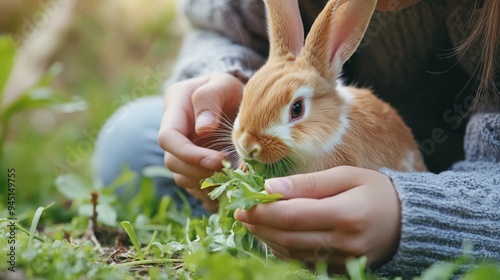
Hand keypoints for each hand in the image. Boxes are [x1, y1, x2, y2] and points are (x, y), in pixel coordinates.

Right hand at [158, 73, 243, 211]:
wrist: (229, 97)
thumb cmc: (226, 88)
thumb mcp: (222, 83)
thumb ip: (210, 98)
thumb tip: (203, 128)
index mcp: (174, 110)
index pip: (167, 138)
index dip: (189, 154)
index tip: (218, 160)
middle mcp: (173, 133)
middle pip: (173, 162)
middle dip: (199, 171)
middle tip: (229, 171)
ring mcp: (180, 151)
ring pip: (182, 177)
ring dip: (205, 184)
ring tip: (232, 180)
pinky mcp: (191, 165)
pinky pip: (194, 186)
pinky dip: (209, 192)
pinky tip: (228, 188)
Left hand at [235, 166, 400, 272]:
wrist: (408, 219)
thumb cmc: (376, 190)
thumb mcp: (346, 176)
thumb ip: (309, 183)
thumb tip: (272, 186)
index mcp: (347, 214)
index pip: (293, 215)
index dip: (263, 211)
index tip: (243, 203)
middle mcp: (345, 242)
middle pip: (289, 237)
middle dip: (259, 225)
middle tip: (239, 213)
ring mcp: (344, 260)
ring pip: (294, 253)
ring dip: (268, 238)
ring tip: (251, 223)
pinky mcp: (343, 268)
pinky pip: (305, 262)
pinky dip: (285, 250)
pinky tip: (273, 237)